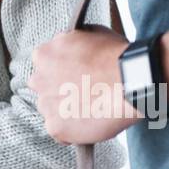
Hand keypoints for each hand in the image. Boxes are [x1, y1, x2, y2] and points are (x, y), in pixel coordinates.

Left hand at [28, 25, 137, 143]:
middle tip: (81, 94)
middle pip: (43, 88)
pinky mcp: (55, 127)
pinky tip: (90, 125)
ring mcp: (46, 104)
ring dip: (65, 111)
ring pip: (51, 111)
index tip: (74, 76)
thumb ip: (71, 42)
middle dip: (58, 91)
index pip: (44, 65)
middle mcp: (39, 79)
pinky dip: (72, 132)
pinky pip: (60, 133)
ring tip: (90, 111)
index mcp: (43, 55)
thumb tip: (72, 43)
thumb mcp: (88, 34)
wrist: (129, 82)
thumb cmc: (115, 56)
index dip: (60, 71)